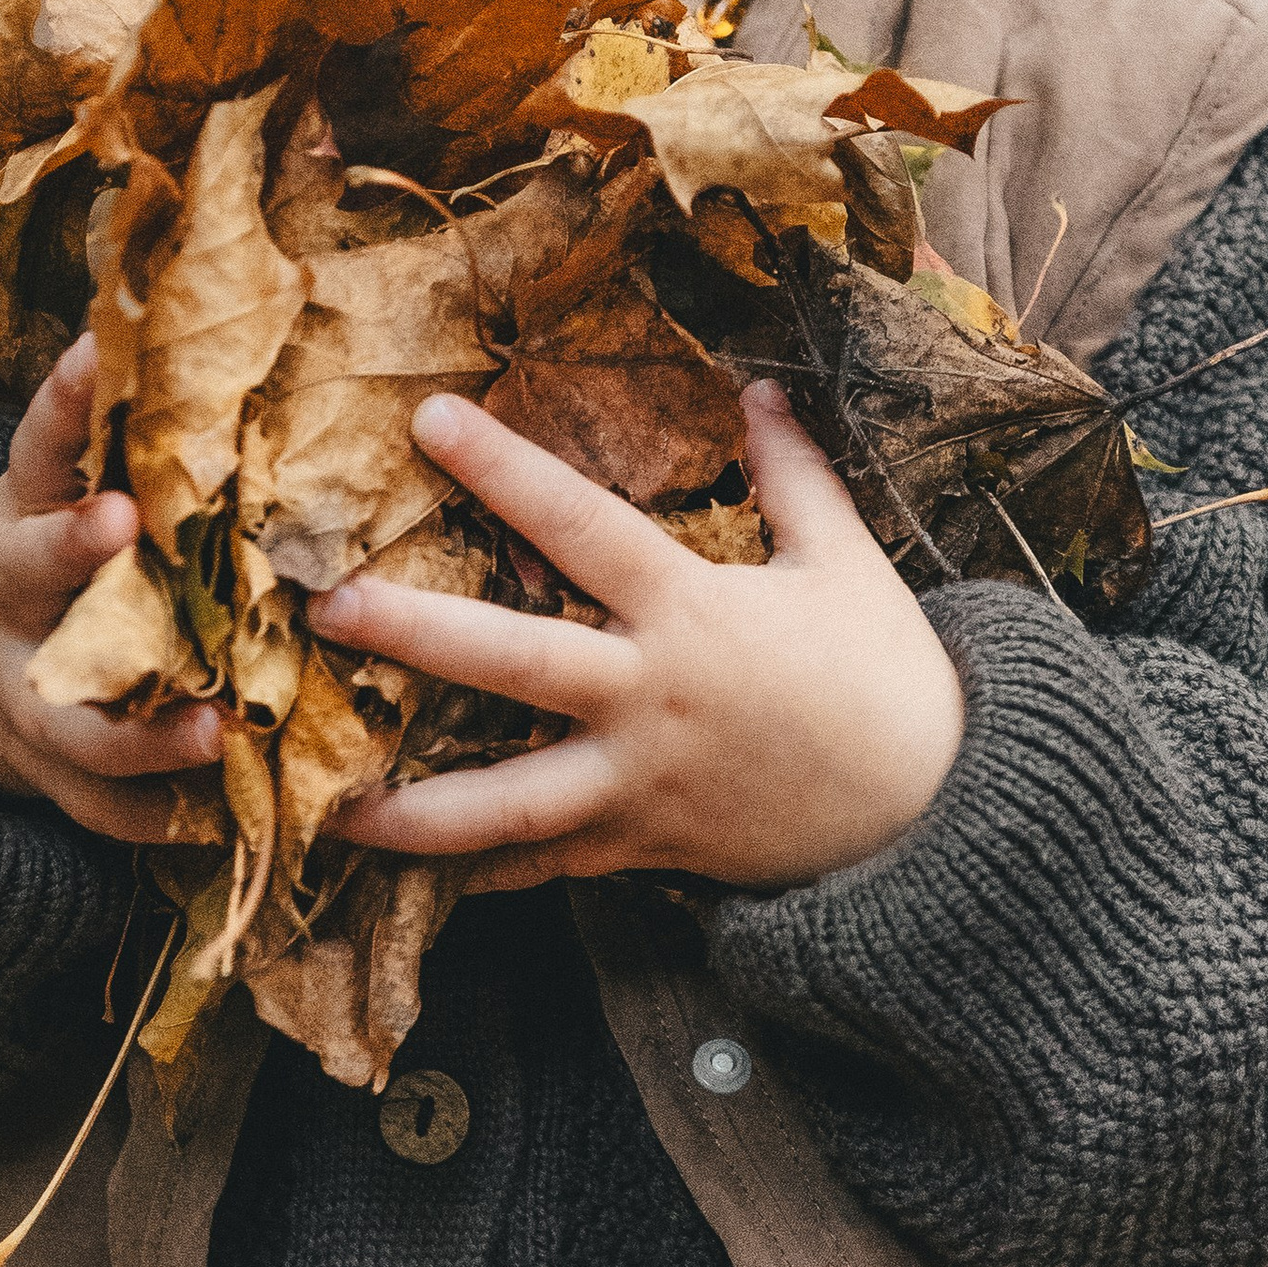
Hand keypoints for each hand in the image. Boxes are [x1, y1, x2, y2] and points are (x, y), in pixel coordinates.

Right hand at [0, 332, 224, 837]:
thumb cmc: (43, 558)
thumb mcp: (53, 492)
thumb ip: (118, 435)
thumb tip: (213, 314)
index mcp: (21, 514)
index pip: (36, 443)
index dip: (63, 401)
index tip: (98, 353)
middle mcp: (13, 603)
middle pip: (29, 569)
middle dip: (71, 544)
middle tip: (123, 516)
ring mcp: (25, 701)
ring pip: (73, 720)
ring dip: (142, 730)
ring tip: (213, 729)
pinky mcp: (54, 780)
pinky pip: (105, 811)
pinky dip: (163, 819)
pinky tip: (231, 814)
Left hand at [313, 383, 964, 892]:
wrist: (939, 817)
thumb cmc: (892, 678)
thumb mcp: (846, 562)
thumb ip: (794, 474)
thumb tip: (759, 390)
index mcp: (692, 610)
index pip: (578, 522)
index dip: (502, 467)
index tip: (429, 419)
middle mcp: (650, 697)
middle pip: (512, 663)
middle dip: (414, 636)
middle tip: (329, 610)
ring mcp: (641, 783)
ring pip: (510, 803)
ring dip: (418, 810)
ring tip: (334, 809)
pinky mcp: (647, 847)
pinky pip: (551, 866)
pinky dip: (487, 874)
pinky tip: (423, 875)